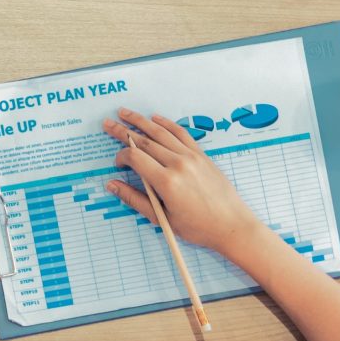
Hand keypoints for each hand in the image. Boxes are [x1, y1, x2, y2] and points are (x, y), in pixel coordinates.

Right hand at [102, 109, 261, 256]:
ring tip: (125, 113)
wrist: (232, 225)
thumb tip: (113, 185)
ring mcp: (191, 157)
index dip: (121, 157)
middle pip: (144, 141)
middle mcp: (178, 164)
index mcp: (167, 182)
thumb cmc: (199, 227)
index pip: (135, 158)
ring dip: (140, 121)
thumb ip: (135, 199)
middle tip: (108, 124)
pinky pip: (181, 133)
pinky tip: (155, 119)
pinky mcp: (201, 156)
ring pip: (161, 132)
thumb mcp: (162, 218)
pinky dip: (166, 124)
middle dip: (123, 131)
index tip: (118, 164)